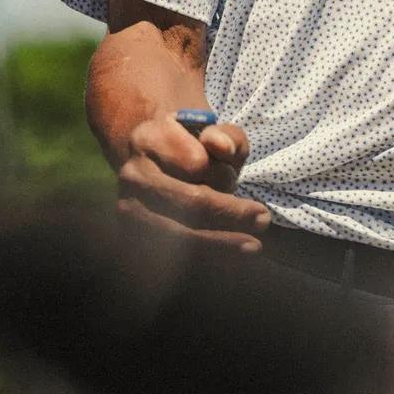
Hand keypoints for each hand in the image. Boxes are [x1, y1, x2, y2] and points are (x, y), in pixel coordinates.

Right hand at [116, 114, 269, 251]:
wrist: (158, 168)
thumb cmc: (192, 150)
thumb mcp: (213, 134)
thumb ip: (226, 135)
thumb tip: (222, 147)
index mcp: (146, 138)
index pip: (196, 163)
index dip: (222, 173)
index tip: (233, 174)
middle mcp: (132, 174)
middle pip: (189, 201)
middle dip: (231, 213)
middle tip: (264, 219)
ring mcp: (129, 210)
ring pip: (182, 234)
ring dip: (221, 242)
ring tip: (254, 246)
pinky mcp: (134, 240)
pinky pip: (174, 259)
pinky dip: (206, 259)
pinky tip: (230, 258)